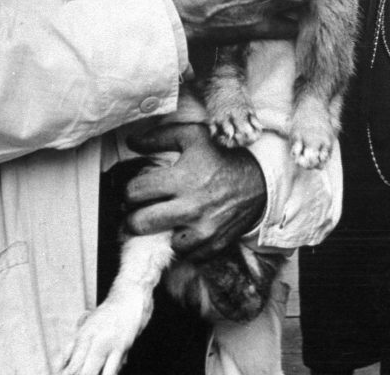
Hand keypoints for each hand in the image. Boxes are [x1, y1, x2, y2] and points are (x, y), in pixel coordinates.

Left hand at [123, 123, 265, 261]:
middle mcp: (189, 208)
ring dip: (159, 233)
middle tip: (137, 211)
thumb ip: (158, 138)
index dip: (130, 191)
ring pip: (160, 243)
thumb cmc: (222, 155)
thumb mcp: (192, 136)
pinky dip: (182, 244)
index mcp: (181, 179)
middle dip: (132, 217)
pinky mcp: (213, 246)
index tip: (135, 191)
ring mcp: (202, 231)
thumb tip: (131, 142)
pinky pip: (185, 254)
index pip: (135, 193)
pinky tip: (184, 228)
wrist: (260, 179)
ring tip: (163, 220)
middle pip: (139, 224)